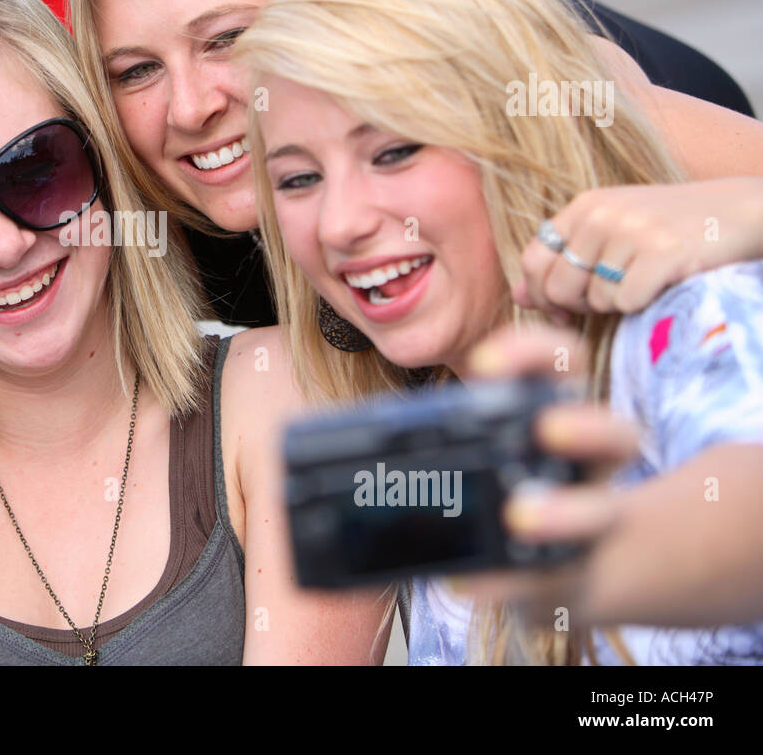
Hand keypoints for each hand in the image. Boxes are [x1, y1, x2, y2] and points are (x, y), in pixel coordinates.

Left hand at [450, 324, 639, 625]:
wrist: (555, 570)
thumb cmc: (495, 489)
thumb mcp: (468, 450)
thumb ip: (420, 434)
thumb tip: (318, 426)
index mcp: (556, 414)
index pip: (563, 364)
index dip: (532, 352)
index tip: (481, 366)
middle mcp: (587, 466)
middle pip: (618, 432)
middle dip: (585, 425)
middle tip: (546, 429)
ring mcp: (590, 523)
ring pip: (601, 511)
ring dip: (564, 511)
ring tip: (519, 516)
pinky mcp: (571, 576)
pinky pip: (550, 579)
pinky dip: (509, 582)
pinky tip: (469, 583)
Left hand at [514, 178, 762, 318]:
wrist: (739, 211)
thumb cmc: (670, 228)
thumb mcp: (612, 235)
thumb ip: (564, 262)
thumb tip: (519, 296)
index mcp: (584, 206)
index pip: (533, 261)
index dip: (542, 293)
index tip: (563, 307)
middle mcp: (601, 214)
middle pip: (558, 287)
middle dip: (578, 306)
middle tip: (611, 298)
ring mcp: (631, 231)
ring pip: (595, 299)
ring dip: (618, 303)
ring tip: (645, 281)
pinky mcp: (662, 253)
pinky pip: (627, 302)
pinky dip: (643, 305)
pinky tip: (662, 285)